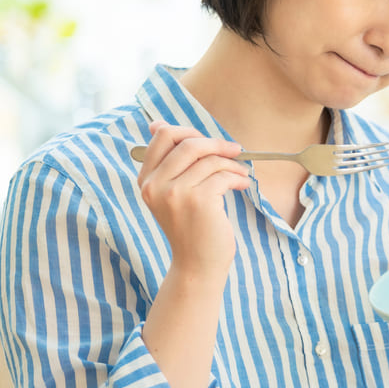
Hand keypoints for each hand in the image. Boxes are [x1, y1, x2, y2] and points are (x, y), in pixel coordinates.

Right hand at [136, 121, 251, 283]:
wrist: (198, 264)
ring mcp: (174, 193)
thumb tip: (157, 123)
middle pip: (188, 142)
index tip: (208, 141)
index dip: (189, 132)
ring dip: (232, 164)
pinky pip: (223, 175)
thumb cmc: (191, 227)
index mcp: (146, 179)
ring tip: (241, 174)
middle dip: (216, 143)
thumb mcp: (171, 193)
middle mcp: (155, 185)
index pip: (163, 135)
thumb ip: (169, 162)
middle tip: (234, 150)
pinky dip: (237, 177)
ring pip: (210, 159)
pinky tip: (242, 185)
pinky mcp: (198, 201)